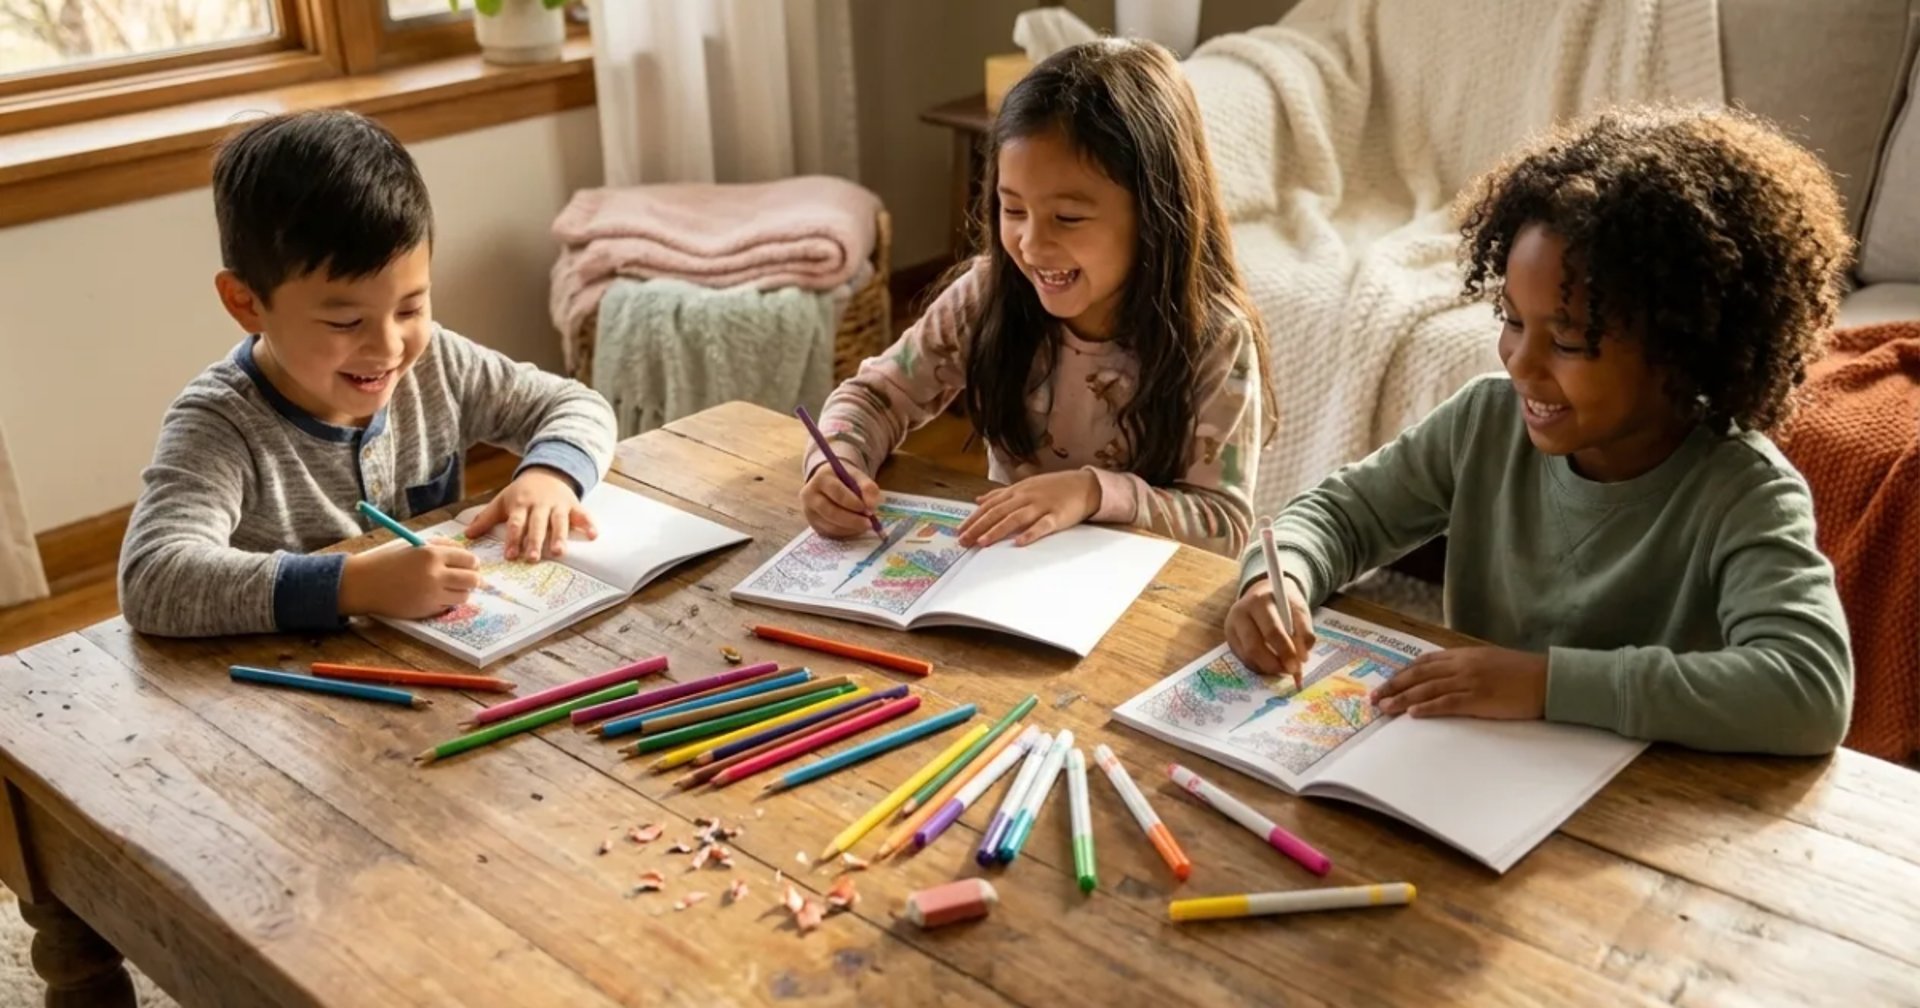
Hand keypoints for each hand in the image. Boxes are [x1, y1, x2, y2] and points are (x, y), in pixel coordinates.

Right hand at [339, 539, 479, 617]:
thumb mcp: (414, 544)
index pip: (469, 559)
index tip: (471, 564)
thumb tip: (465, 551)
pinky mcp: (427, 610)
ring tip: (453, 587)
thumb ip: (441, 545)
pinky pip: (448, 606)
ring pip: (464, 596)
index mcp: (432, 554)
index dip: (472, 562)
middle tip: (470, 578)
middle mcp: (435, 574)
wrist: (363, 583)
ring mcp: (432, 594)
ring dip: (462, 591)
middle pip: (472, 579)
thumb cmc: (387, 561)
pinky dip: (447, 601)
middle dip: (474, 578)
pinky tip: (436, 595)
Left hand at [464, 467, 595, 560]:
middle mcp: (540, 505)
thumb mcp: (503, 501)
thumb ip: (486, 518)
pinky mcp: (573, 505)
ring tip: (559, 552)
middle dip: (535, 541)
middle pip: (537, 524)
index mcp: (521, 504)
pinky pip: (583, 515)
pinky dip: (589, 524)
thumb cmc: (521, 492)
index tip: (511, 555)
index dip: (513, 539)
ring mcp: (558, 505)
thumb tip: (467, 536)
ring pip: (559, 521)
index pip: (516, 523)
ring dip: (560, 536)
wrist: (546, 472)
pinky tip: (594, 535)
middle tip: (533, 558)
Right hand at [801, 462, 882, 538]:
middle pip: (830, 512)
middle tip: (869, 523)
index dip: (853, 503)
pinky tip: (855, 528)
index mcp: (821, 478)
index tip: (869, 510)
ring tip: (864, 525)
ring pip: (830, 525)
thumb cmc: (844, 479)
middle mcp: (809, 495)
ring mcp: (809, 511)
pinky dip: (845, 532)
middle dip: (852, 520)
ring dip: (850, 528)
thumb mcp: (857, 476)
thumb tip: (871, 506)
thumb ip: (867, 487)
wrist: (828, 483)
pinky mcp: (812, 524)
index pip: (837, 492)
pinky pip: (829, 533)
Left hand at [956, 470, 1100, 547]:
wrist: (1084, 485)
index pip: (990, 505)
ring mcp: (1042, 506)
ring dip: (998, 530)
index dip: (973, 518)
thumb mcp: (1024, 486)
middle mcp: (1026, 497)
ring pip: (1015, 518)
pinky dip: (1030, 534)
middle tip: (964, 540)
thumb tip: (978, 499)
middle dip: (979, 527)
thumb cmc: (1053, 487)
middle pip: (998, 512)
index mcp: (1017, 491)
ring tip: (983, 542)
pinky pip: (1042, 526)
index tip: (959, 530)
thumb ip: (1000, 494)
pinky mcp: (1057, 516)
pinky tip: (1019, 542)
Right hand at [1225, 575, 1312, 685]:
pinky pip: (1244, 659)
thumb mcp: (1298, 609)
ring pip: (1247, 656)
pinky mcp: (1229, 639)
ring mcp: (1231, 627)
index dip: (1285, 651)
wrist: (1263, 594)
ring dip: (1267, 667)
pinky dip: (1260, 666)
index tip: (1297, 666)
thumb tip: (1302, 657)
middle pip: (1254, 646)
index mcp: (1259, 602)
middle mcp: (1240, 613)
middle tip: (1289, 672)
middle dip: (1274, 664)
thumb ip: (1304, 631)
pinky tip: (1271, 664)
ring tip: (1282, 668)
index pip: (1271, 631)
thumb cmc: (1283, 604)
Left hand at [1370, 646, 1547, 719]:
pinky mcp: (1479, 699)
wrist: (1547, 679)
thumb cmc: (1521, 673)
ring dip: (1403, 699)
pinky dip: (1428, 708)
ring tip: (1385, 708)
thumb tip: (1445, 676)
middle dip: (1394, 686)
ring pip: (1427, 689)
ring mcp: (1469, 681)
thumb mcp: (1489, 661)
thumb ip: (1466, 666)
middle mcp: (1462, 665)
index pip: (1424, 662)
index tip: (1386, 682)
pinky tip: (1412, 714)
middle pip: (1419, 675)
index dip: (1402, 673)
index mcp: (1464, 654)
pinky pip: (1447, 703)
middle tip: (1374, 698)